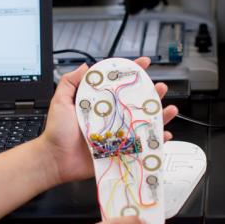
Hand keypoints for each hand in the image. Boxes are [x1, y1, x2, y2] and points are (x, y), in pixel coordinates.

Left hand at [39, 57, 178, 186]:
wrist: (55, 159)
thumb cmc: (57, 132)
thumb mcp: (60, 102)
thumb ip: (70, 83)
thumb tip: (85, 67)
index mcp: (99, 104)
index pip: (117, 84)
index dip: (131, 73)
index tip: (143, 63)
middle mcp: (111, 117)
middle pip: (136, 102)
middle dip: (151, 93)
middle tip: (160, 88)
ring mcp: (117, 133)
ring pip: (143, 121)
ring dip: (159, 115)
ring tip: (169, 109)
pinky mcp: (120, 149)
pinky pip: (141, 144)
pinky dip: (155, 141)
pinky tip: (164, 136)